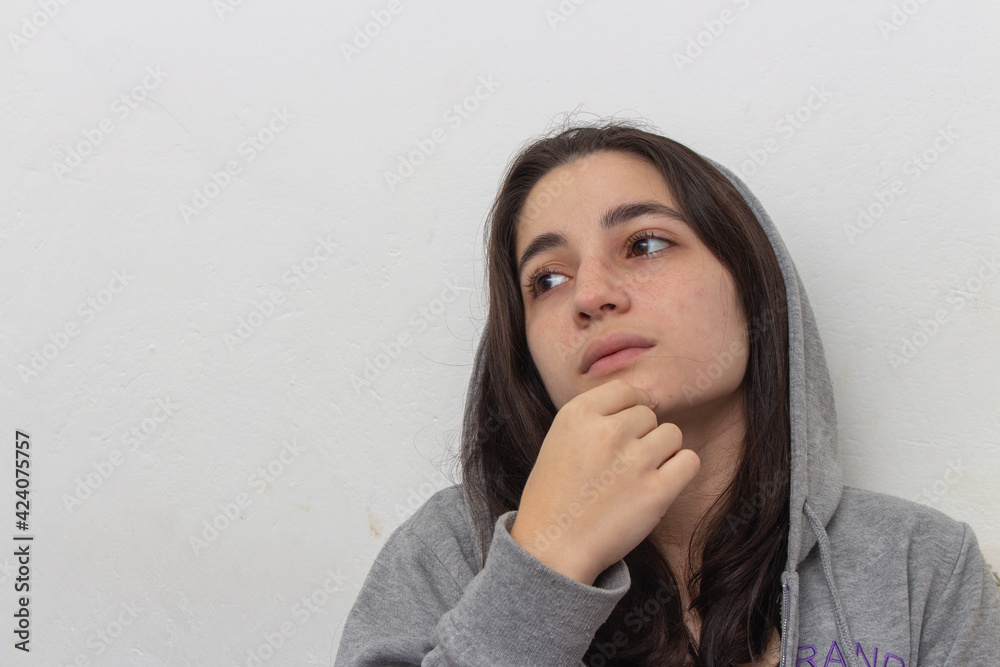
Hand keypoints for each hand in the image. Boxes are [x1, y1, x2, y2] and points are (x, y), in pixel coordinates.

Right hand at [509, 379, 699, 585]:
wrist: (552, 549)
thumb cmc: (554, 497)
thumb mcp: (559, 440)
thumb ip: (595, 418)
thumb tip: (646, 402)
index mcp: (578, 414)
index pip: (625, 390)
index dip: (632, 406)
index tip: (629, 427)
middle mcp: (607, 432)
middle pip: (649, 414)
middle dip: (642, 435)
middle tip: (623, 464)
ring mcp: (634, 461)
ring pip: (672, 434)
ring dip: (662, 451)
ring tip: (640, 475)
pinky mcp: (657, 492)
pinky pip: (689, 461)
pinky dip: (681, 470)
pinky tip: (663, 483)